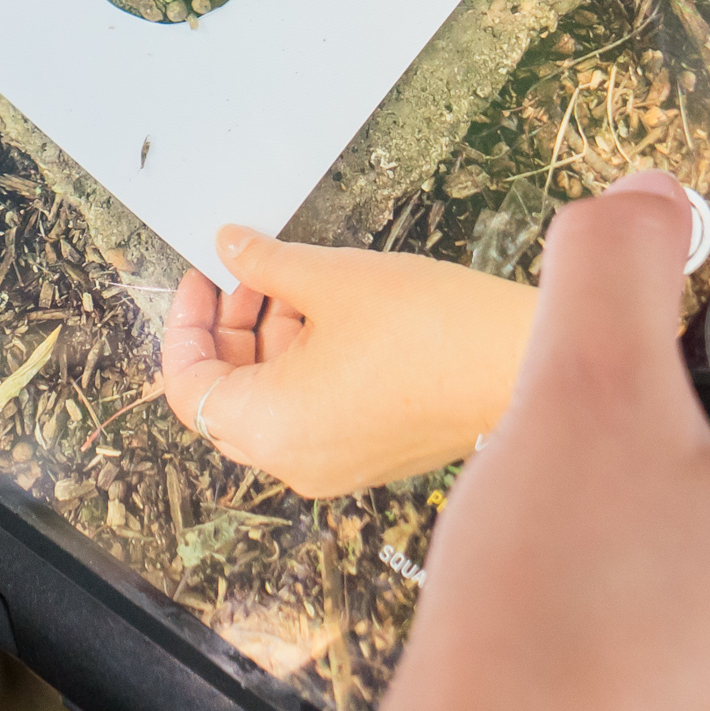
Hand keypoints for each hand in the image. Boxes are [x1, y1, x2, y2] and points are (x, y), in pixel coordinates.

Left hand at [159, 230, 535, 499]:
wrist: (524, 362)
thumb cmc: (437, 331)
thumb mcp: (331, 278)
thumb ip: (265, 263)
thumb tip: (230, 247)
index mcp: (270, 427)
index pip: (187, 385)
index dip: (185, 322)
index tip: (203, 276)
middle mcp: (296, 460)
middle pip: (228, 395)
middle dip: (231, 326)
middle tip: (249, 270)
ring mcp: (336, 463)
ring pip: (273, 399)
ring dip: (273, 338)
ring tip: (301, 278)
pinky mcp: (372, 452)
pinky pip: (314, 410)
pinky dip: (308, 361)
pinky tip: (332, 309)